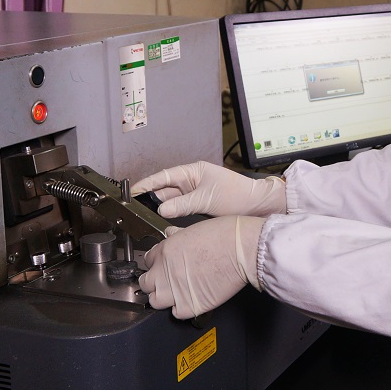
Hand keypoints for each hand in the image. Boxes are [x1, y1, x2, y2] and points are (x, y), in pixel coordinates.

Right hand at [131, 161, 285, 217]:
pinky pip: (180, 207)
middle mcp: (192, 180)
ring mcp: (195, 192)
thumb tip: (161, 209)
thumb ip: (182, 204)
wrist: (257, 205)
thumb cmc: (237, 195)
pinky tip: (164, 219)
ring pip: (172, 200)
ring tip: (146, 214)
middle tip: (135, 207)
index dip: (147, 183)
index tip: (133, 190)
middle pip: (165, 188)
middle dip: (151, 197)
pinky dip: (172, 213)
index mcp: (194, 171)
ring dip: (162, 206)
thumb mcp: (207, 199)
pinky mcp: (199, 204)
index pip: (164, 176)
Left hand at [138, 215, 264, 319]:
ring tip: (175, 294)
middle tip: (165, 281)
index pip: (147, 261)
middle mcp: (165, 271)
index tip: (162, 266)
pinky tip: (190, 300)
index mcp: (165, 250)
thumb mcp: (196, 228)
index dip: (156, 263)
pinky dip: (181, 309)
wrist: (243, 249)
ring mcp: (176, 290)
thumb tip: (171, 234)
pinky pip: (176, 313)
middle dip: (153, 282)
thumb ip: (178, 235)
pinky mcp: (190, 305)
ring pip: (155, 301)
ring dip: (163, 298)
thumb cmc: (226, 235)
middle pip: (145, 283)